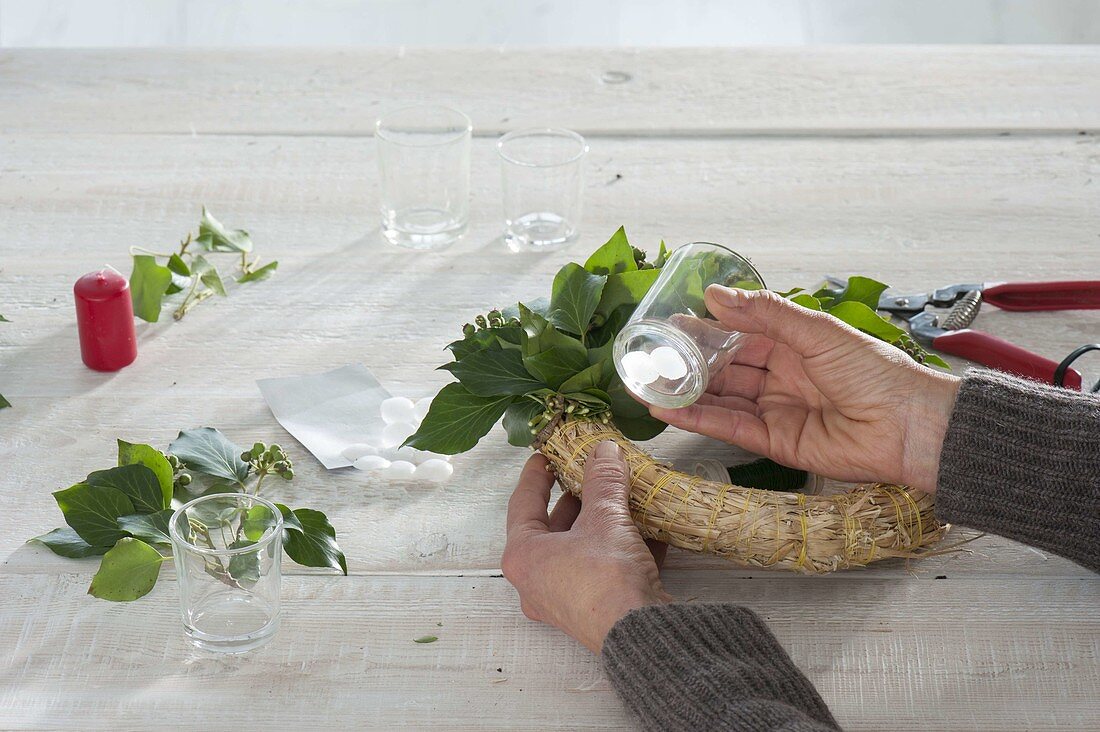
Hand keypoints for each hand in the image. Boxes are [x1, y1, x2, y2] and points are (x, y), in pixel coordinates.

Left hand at [501, 442, 671, 653]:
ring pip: (579, 549)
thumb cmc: (606, 577)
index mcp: (524, 557)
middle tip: (589, 474)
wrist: (640, 634)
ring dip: (600, 522)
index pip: (523, 504)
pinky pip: (601, 570)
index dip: (536, 475)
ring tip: (620, 496)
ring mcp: (563, 600)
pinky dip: (619, 547)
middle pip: (552, 528)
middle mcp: (536, 582)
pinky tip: (647, 529)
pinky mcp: (593, 611)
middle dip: (576, 499)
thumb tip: (604, 450)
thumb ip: (603, 480)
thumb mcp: (605, 518)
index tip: (545, 456)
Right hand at [649, 286, 959, 492]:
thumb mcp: (817, 332)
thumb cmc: (877, 374)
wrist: (909, 427)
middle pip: (725, 367)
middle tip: (649, 356)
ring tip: (647, 383)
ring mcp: (777, 410)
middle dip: (688, 362)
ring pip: (721, 398)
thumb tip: (718, 295)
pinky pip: (730, 428)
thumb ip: (766, 314)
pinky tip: (671, 409)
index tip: (670, 323)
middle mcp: (782, 376)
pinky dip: (699, 419)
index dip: (706, 329)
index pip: (739, 334)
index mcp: (794, 344)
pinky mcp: (775, 443)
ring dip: (686, 391)